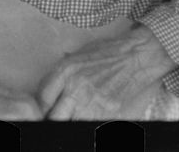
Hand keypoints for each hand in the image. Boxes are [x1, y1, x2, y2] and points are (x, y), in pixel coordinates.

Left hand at [36, 26, 174, 119]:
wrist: (136, 56)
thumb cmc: (109, 52)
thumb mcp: (79, 54)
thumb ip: (62, 70)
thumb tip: (48, 84)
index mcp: (65, 70)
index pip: (42, 99)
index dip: (41, 108)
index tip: (45, 111)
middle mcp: (74, 87)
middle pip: (53, 116)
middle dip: (55, 118)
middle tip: (60, 116)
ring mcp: (90, 102)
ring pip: (70, 123)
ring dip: (71, 120)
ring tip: (75, 116)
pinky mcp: (106, 113)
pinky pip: (89, 125)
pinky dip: (87, 123)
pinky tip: (89, 117)